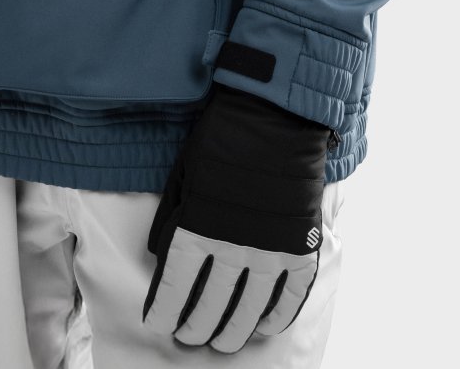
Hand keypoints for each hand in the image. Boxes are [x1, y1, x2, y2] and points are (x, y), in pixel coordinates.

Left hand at [142, 83, 334, 353]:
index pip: (176, 285)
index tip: (159, 323)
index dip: (165, 310)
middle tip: (190, 337)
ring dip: (234, 331)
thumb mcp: (184, 174)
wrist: (275, 116)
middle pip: (211, 305)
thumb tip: (163, 257)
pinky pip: (289, 296)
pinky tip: (264, 326)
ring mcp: (271, 250)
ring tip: (223, 343)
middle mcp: (233, 246)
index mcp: (198, 226)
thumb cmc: (222, 139)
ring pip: (249, 310)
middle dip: (197, 326)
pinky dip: (277, 316)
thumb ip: (173, 219)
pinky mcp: (300, 248)